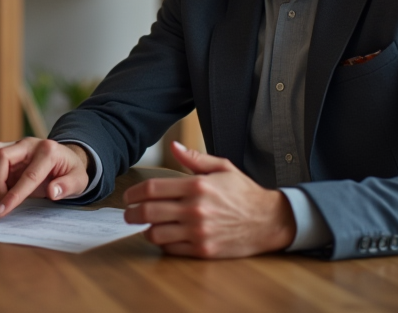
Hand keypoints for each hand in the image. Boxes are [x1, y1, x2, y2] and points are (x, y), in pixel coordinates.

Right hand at [0, 137, 89, 216]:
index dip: (14, 195)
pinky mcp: (7, 148)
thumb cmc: (70, 171)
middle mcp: (29, 144)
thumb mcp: (79, 181)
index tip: (2, 210)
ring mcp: (16, 144)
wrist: (65, 159)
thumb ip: (67, 186)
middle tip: (2, 200)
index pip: (28, 175)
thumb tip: (52, 192)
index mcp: (48, 151)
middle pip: (2, 156)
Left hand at [122, 141, 296, 257]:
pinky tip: (164, 237)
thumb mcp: (222, 168)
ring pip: (157, 234)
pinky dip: (163, 244)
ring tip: (145, 226)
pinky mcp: (204, 250)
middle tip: (128, 214)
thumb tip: (174, 146)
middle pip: (149, 212)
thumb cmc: (244, 193)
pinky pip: (172, 249)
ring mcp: (199, 232)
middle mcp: (195, 210)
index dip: (134, 193)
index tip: (128, 197)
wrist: (270, 221)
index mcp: (197, 186)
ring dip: (146, 230)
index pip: (153, 189)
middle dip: (132, 214)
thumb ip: (194, 158)